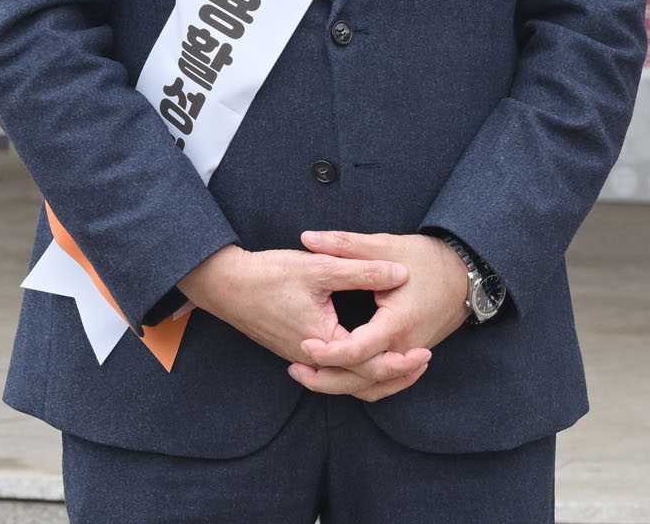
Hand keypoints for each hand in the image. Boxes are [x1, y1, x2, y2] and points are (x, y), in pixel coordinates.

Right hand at [176, 245, 429, 397]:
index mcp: (322, 340)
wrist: (226, 284)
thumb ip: (362, 271)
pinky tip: (367, 357)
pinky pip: (331, 373)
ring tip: (403, 365)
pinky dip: (353, 371)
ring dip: (375, 376)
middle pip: (358, 382)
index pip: (367, 365)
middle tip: (423, 362)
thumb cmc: (269, 275)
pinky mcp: (296, 349)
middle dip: (394, 375)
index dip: (399, 361)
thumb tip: (400, 274)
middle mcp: (311, 357)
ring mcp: (301, 356)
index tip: (424, 351)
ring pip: (344, 381)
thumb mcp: (320, 268)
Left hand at [290, 231, 470, 400]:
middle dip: (325, 379)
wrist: (465, 275)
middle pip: (361, 379)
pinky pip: (381, 383)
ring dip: (339, 386)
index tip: (304, 344)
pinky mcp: (408, 358)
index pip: (358, 350)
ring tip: (306, 374)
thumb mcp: (386, 246)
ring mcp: (408, 356)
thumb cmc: (428, 259)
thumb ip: (345, 244)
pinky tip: (335, 374)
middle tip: (295, 368)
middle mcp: (404, 346)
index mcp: (398, 322)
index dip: (328, 352)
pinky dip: (358, 384)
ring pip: (371, 387)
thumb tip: (307, 237)